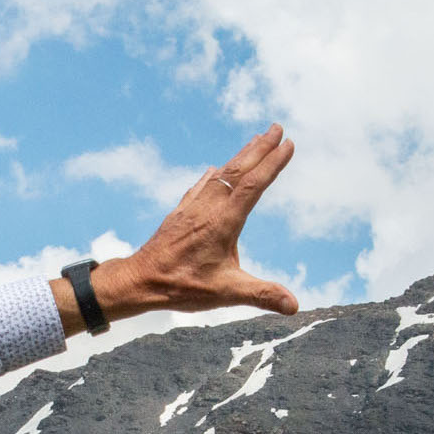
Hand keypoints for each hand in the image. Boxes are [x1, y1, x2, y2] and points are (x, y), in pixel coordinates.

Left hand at [56, 125, 298, 331]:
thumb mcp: (226, 293)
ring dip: (240, 155)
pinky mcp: (180, 213)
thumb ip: (261, 295)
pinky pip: (200, 185)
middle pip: (238, 170)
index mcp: (223, 222)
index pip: (253, 185)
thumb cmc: (181, 286)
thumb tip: (294, 305)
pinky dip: (214, 173)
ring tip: (255, 140)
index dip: (272, 163)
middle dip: (260, 147)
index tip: (288, 144)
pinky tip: (215, 169)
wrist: (139, 280)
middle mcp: (208, 208)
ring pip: (220, 173)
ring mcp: (192, 207)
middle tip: (277, 127)